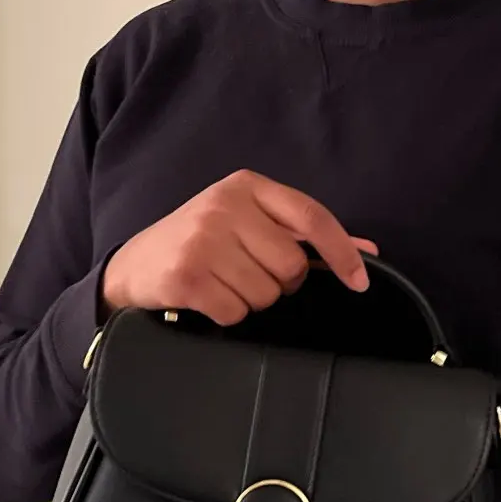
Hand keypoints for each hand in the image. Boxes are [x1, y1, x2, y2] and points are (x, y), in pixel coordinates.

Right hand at [102, 169, 376, 326]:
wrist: (133, 266)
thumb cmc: (199, 244)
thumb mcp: (247, 224)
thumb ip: (304, 235)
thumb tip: (367, 251)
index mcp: (246, 187)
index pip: (311, 216)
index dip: (342, 251)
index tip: (359, 281)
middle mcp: (224, 207)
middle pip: (292, 265)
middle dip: (280, 283)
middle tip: (249, 275)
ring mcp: (203, 240)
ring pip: (266, 294)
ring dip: (251, 301)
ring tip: (224, 285)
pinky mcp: (186, 276)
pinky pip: (235, 311)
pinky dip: (228, 315)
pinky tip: (208, 299)